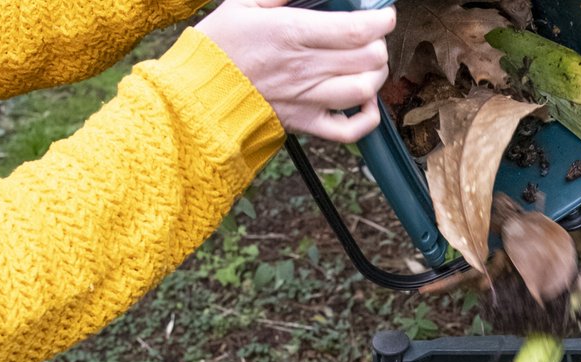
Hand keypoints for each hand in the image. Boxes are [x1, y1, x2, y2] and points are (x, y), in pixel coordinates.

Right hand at [196, 0, 394, 142]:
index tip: (384, 15)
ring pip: (365, 90)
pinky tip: (364, 101)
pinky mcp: (305, 123)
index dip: (381, 21)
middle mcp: (305, 68)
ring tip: (367, 65)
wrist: (196, 94)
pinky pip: (350, 130)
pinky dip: (367, 117)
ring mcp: (308, 98)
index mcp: (291, 32)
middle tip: (370, 37)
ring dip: (376, 75)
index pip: (356, 29)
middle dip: (379, 44)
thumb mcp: (244, 3)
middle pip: (368, 59)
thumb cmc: (218, 46)